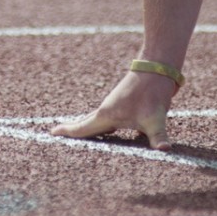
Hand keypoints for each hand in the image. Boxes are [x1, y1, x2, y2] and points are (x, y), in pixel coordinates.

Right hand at [51, 70, 177, 150]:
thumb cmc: (154, 90)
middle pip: (87, 124)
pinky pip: (110, 118)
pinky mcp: (127, 103)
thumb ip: (158, 137)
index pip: (83, 128)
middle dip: (74, 132)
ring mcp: (116, 105)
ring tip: (77, 137)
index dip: (68, 132)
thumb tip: (165, 150)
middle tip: (57, 136)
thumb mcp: (156, 118)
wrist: (160, 65)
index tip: (51, 133)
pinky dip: (105, 125)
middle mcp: (108, 109)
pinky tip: (109, 131)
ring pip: (98, 121)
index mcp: (107, 115)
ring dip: (88, 129)